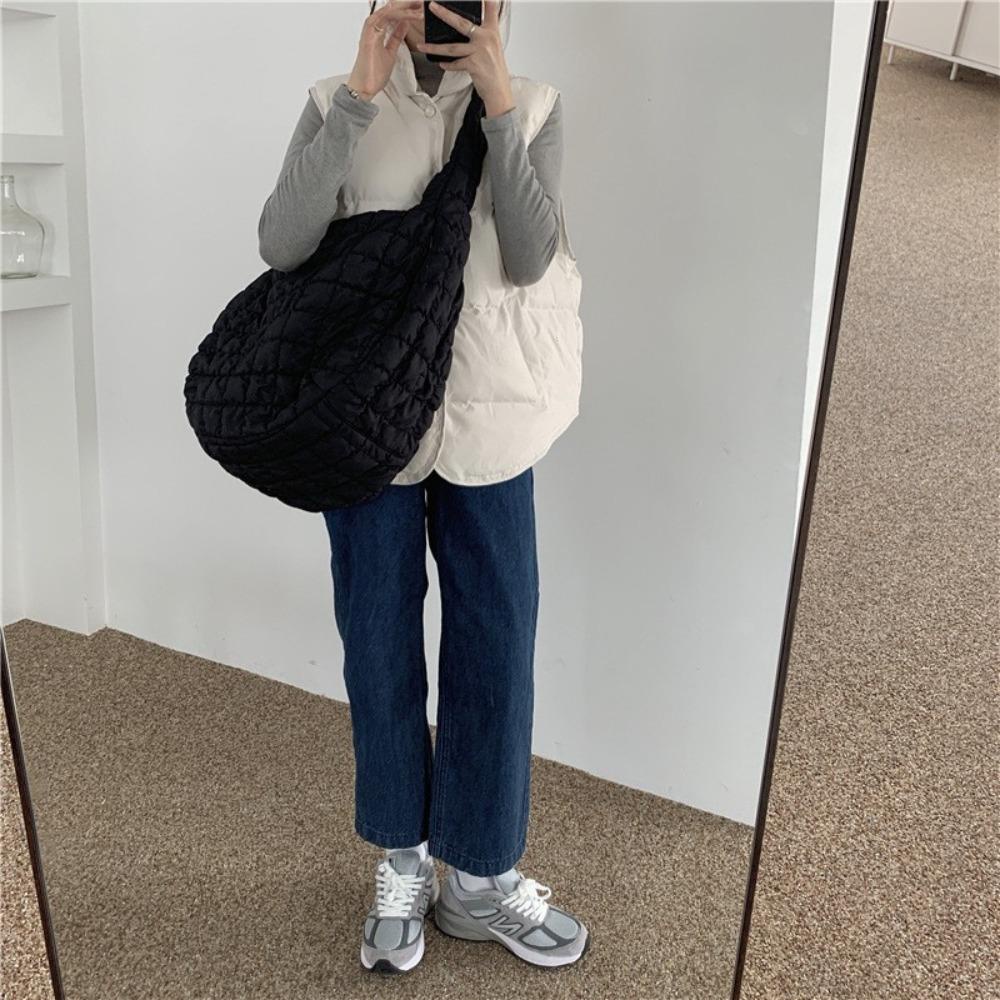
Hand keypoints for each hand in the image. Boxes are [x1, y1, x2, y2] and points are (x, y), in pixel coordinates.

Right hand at [347, 0, 423, 99]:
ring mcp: (370, 32)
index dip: (407, 9)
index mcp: (377, 31)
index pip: (393, 15)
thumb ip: (396, 37)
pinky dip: (391, 13)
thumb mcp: (391, 52)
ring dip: (403, 8)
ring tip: (417, 7)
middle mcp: (372, 29)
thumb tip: (404, 25)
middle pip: (391, 10)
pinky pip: (380, 20)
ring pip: (388, 12)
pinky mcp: (369, 37)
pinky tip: (401, 9)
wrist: (365, 87)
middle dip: (407, 5)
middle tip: (420, 3)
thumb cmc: (373, 73)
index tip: (419, 8)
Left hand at [416, 0, 514, 117]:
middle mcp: (486, 38)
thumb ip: (483, 34)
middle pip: (461, 23)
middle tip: (432, 6)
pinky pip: (455, 63)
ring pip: (452, 47)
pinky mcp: (474, 65)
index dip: (486, 0)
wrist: (499, 91)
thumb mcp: (494, 47)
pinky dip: (447, 65)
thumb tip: (469, 27)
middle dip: (444, 13)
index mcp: (492, 31)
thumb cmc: (495, 70)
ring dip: (434, 47)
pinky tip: (441, 64)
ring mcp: (479, 51)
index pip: (491, 9)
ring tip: (422, 45)